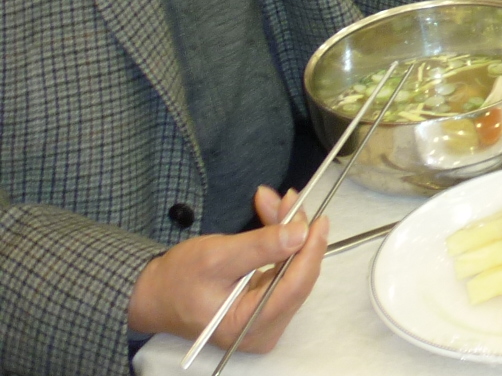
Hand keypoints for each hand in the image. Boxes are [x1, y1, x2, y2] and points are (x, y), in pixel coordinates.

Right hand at [128, 187, 327, 347]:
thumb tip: (301, 233)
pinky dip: (281, 243)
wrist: (155, 294)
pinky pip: (284, 271)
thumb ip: (259, 246)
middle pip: (298, 276)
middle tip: (290, 199)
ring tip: (278, 202)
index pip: (294, 286)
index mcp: (249, 326)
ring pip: (294, 270)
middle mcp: (263, 330)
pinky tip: (275, 218)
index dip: (311, 250)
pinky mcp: (265, 308)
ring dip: (289, 234)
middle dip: (297, 234)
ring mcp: (266, 320)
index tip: (318, 219)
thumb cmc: (178, 279)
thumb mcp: (216, 257)